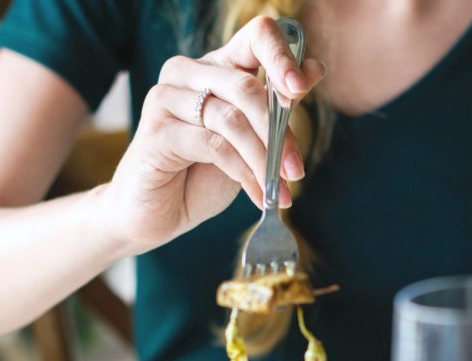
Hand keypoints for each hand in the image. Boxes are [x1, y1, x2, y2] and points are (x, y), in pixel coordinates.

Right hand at [100, 16, 324, 253]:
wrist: (158, 212)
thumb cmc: (204, 173)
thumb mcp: (250, 138)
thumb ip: (276, 107)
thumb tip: (314, 70)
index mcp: (217, 66)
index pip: (256, 36)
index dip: (282, 57)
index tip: (300, 89)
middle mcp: (188, 72)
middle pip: (246, 87)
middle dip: (279, 133)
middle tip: (296, 171)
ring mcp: (166, 98)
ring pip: (231, 120)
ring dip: (263, 159)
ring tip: (279, 189)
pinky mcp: (156, 132)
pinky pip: (213, 146)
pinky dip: (243, 173)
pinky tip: (257, 195)